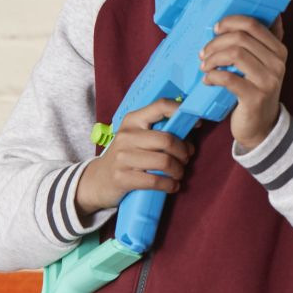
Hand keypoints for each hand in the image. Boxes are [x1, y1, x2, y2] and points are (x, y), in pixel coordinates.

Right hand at [75, 99, 193, 217]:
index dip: (182, 112)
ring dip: (179, 170)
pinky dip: (169, 184)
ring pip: (164, 161)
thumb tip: (190, 128)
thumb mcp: (137, 137)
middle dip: (184, 151)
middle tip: (186, 158)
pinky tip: (172, 186)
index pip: (161, 105)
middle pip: (168, 139)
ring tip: (179, 173)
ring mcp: (122, 157)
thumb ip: (158, 130)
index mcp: (133, 120)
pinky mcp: (121, 178)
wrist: (96, 181)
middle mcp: (127, 135)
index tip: (196, 124)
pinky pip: (154, 180)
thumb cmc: (125, 156)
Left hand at [199, 15, 285, 150]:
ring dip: (213, 58)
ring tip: (204, 65)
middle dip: (216, 42)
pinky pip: (228, 78)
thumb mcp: (265, 64)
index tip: (215, 29)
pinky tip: (207, 79)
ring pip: (234, 54)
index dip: (230, 21)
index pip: (253, 24)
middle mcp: (278, 62)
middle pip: (240, 38)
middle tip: (204, 52)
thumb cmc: (257, 89)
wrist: (261, 125)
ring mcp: (269, 80)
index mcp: (279, 49)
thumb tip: (270, 13)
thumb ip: (264, 41)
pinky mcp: (255, 97)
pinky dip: (213, 76)